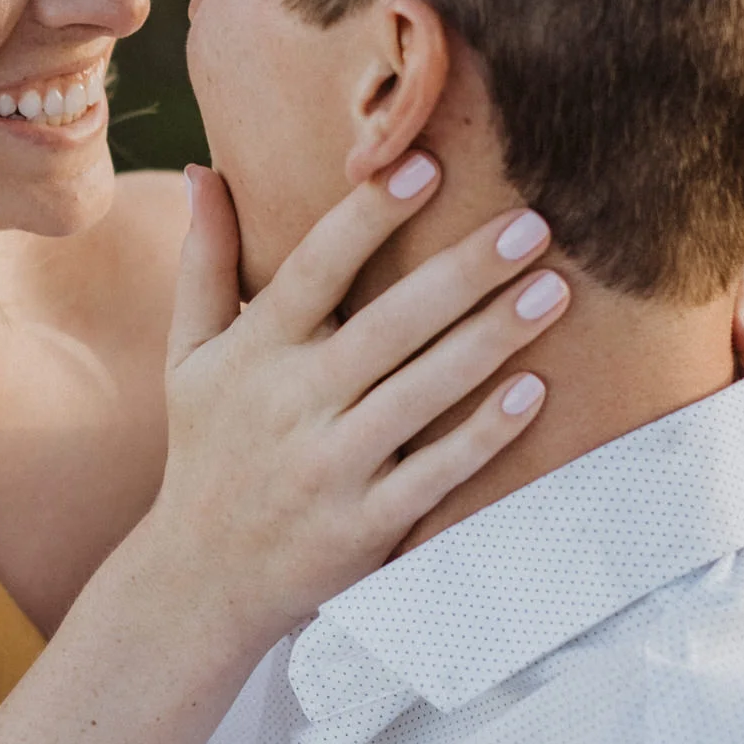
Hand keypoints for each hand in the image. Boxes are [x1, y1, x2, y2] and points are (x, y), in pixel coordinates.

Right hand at [140, 152, 559, 642]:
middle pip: (388, 325)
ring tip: (553, 291)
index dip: (367, 216)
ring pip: (422, 394)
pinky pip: (435, 474)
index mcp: (253, 351)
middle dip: (463, 271)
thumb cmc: (206, 447)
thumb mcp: (190, 355)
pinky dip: (484, 435)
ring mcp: (330, 468)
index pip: (314, 268)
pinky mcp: (364, 528)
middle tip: (533, 223)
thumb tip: (209, 169)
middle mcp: (291, 404)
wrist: (199, 580)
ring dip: (491, 340)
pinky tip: (534, 392)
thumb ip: (205, 262)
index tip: (425, 163)